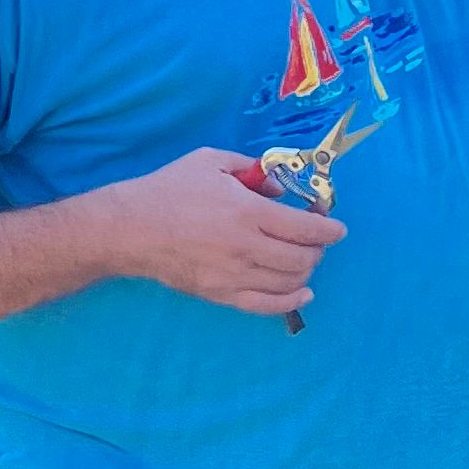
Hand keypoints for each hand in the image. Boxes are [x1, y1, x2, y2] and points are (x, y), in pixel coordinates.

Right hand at [106, 150, 347, 314]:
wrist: (130, 228)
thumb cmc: (170, 189)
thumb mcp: (213, 161)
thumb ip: (253, 170)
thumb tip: (281, 189)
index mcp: (248, 211)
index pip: (306, 228)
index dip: (329, 229)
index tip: (337, 228)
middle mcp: (246, 247)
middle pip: (302, 258)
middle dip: (318, 249)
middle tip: (316, 240)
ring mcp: (234, 275)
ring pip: (289, 282)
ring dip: (306, 272)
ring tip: (304, 259)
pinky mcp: (220, 295)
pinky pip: (265, 306)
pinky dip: (290, 302)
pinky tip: (302, 294)